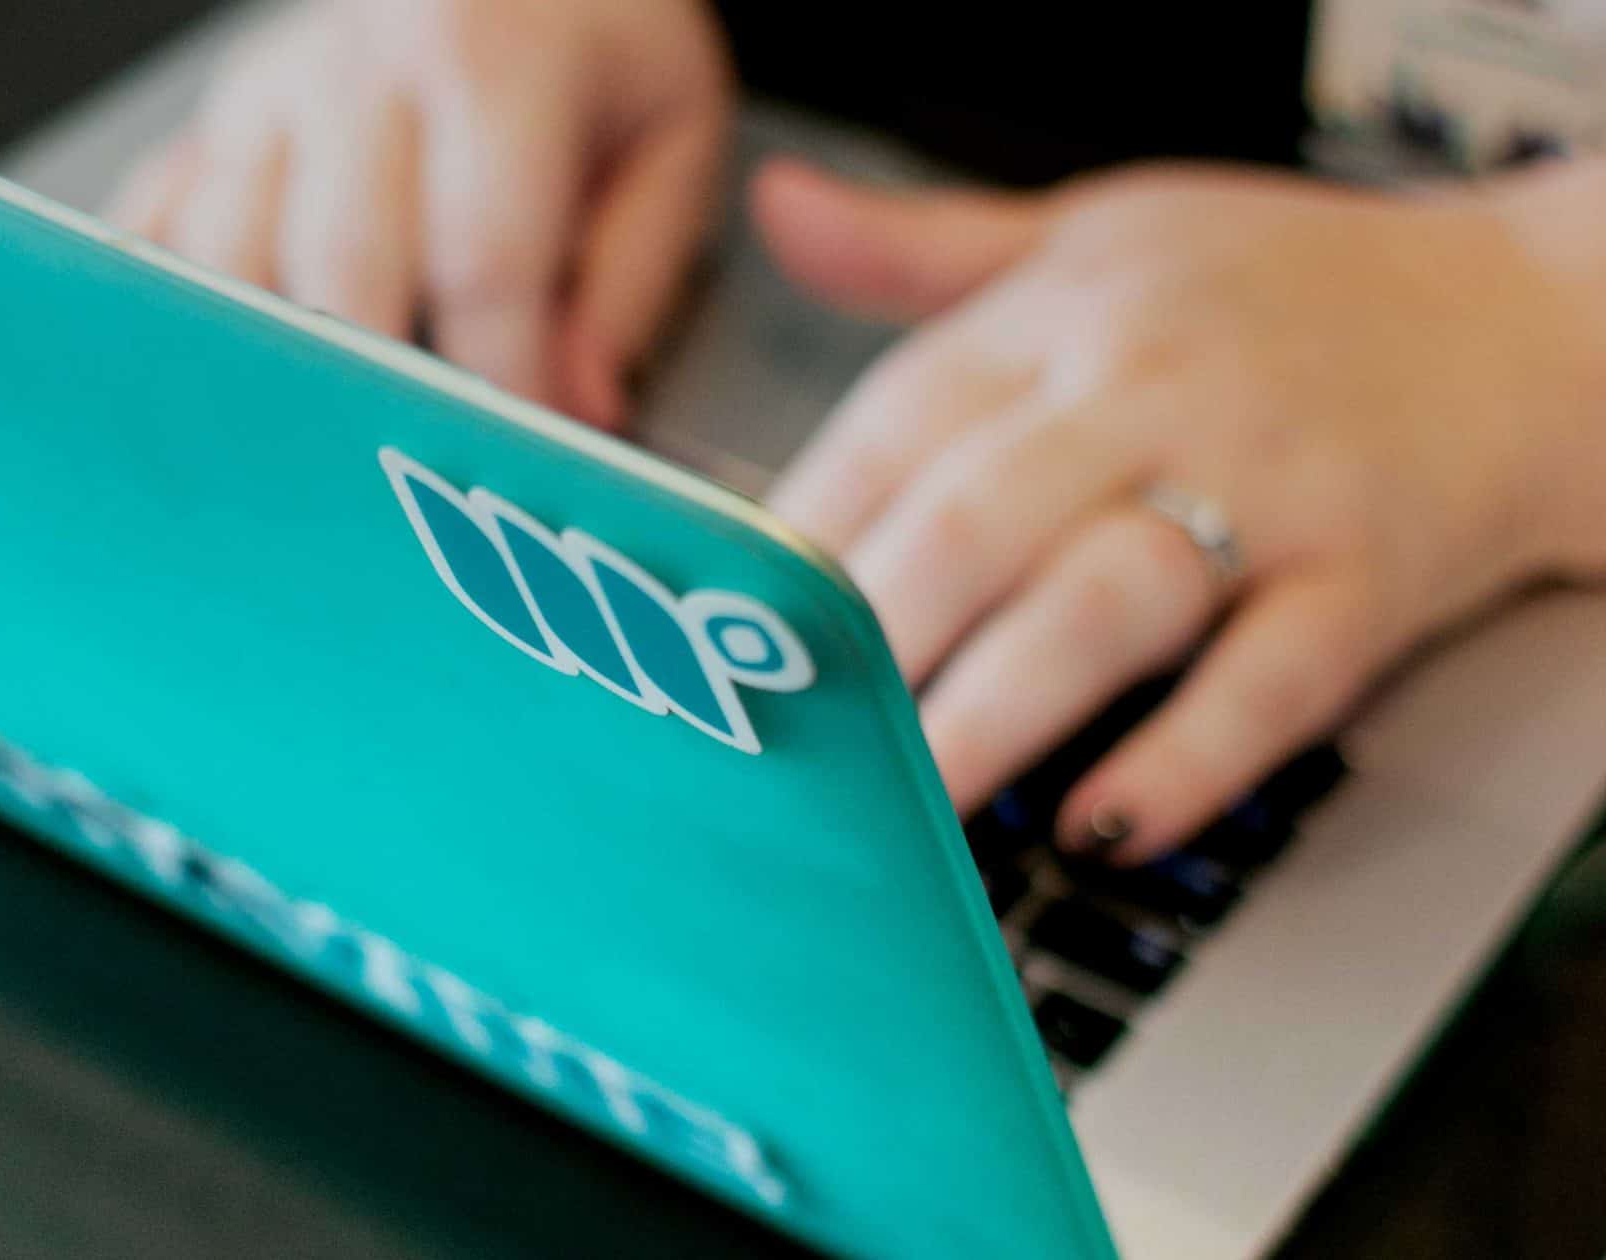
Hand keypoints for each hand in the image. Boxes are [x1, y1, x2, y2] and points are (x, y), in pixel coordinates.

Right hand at [105, 0, 732, 427]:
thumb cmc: (592, 32)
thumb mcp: (669, 132)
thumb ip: (631, 274)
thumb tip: (583, 403)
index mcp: (490, 61)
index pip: (484, 264)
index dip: (501, 384)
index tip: (521, 460)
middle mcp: (361, 67)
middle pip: (340, 269)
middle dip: (381, 394)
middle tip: (414, 475)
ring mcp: (271, 93)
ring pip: (228, 259)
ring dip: (273, 367)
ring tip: (318, 449)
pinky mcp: (218, 121)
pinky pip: (158, 224)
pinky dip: (176, 311)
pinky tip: (205, 376)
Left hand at [756, 157, 1605, 863]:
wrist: (1526, 319)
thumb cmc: (1283, 288)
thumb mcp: (1093, 234)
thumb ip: (924, 249)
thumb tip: (780, 213)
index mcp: (1064, 322)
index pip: (895, 427)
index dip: (797, 536)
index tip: (722, 630)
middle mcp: (1153, 399)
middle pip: (977, 519)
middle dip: (871, 635)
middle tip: (791, 737)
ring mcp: (1267, 491)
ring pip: (1106, 602)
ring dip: (996, 709)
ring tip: (911, 797)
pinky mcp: (1369, 580)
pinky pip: (1269, 680)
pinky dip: (1183, 759)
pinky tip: (1099, 822)